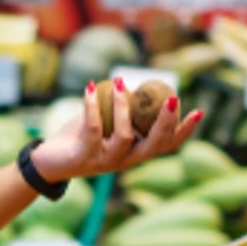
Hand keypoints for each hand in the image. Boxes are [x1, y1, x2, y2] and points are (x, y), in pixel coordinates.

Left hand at [34, 78, 202, 182]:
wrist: (48, 162)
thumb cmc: (78, 138)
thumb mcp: (103, 123)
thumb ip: (119, 110)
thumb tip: (132, 84)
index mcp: (134, 152)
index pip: (166, 145)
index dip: (184, 131)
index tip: (199, 111)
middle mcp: (125, 160)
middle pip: (154, 145)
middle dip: (165, 122)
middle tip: (172, 98)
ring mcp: (106, 162)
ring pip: (125, 136)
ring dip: (124, 108)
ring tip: (121, 83)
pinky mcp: (85, 158)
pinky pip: (93, 130)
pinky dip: (92, 107)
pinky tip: (91, 87)